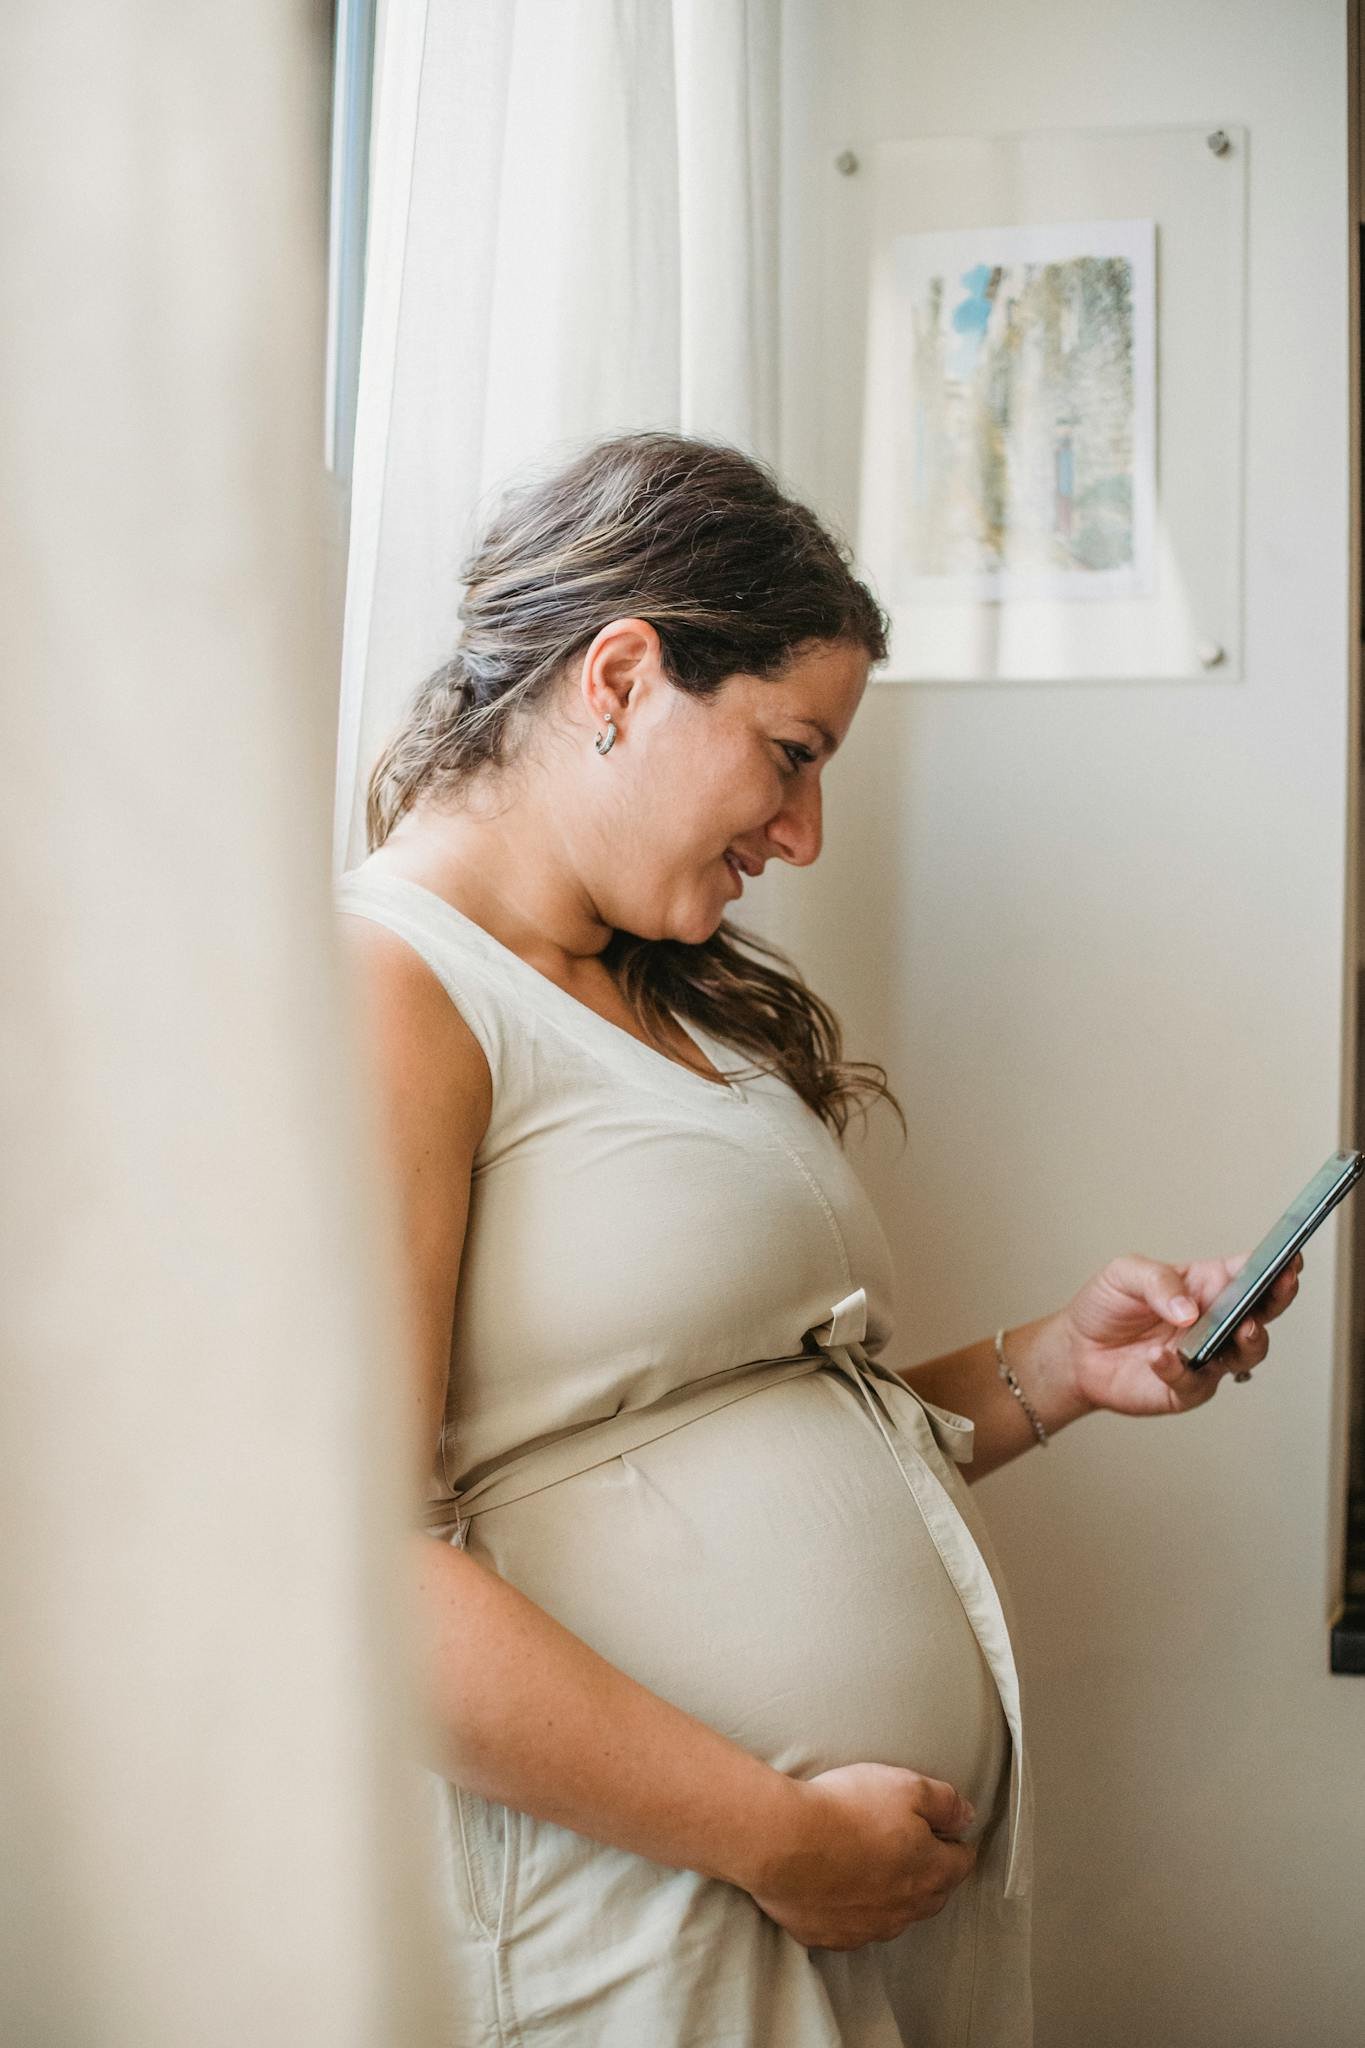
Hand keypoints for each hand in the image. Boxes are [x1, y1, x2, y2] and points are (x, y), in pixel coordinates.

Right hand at [746, 1763, 976, 1950]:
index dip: (955, 1842)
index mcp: (928, 1872)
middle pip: (931, 1894)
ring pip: (894, 1915)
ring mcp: (866, 1928)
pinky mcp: (830, 1936)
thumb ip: (945, 1802)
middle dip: (929, 1872)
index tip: (947, 1832)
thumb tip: (968, 1816)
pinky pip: (853, 1927)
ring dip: (891, 1895)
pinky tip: (838, 1888)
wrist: (781, 1841)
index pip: (960, 1863)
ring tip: (873, 1866)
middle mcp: (904, 1910)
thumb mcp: (905, 1786)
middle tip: (913, 1846)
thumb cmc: (845, 1809)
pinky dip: (853, 1910)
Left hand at [1057, 1251, 1302, 1417]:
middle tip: (1281, 1285)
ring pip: (1247, 1352)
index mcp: (1207, 1285)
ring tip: (1244, 1327)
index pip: (1249, 1273)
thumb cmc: (1107, 1306)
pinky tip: (1161, 1357)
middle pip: (1263, 1312)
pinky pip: (1194, 1381)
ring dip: (1251, 1340)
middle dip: (1279, 1298)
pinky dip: (1179, 1369)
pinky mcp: (1187, 1389)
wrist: (1076, 1351)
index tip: (1289, 1257)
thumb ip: (1158, 1281)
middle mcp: (1215, 1321)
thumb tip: (1190, 1308)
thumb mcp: (1124, 1275)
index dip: (1274, 1265)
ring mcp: (1207, 1356)